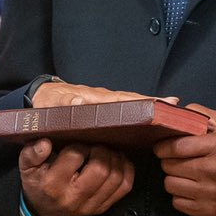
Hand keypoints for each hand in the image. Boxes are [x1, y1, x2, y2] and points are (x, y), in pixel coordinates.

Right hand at [19, 141, 133, 215]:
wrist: (43, 209)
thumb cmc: (38, 182)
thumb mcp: (26, 167)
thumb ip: (32, 153)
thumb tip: (45, 143)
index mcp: (53, 185)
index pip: (75, 156)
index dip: (79, 145)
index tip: (76, 145)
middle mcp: (74, 198)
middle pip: (101, 169)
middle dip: (101, 151)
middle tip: (94, 147)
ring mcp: (91, 205)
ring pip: (116, 176)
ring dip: (115, 159)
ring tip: (105, 152)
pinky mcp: (102, 207)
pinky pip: (125, 187)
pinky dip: (126, 169)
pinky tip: (117, 161)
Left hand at [30, 82, 164, 108]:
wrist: (40, 97)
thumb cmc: (47, 102)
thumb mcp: (50, 105)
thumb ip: (63, 104)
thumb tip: (80, 101)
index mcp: (94, 98)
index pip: (122, 100)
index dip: (141, 103)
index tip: (161, 103)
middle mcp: (103, 98)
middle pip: (132, 100)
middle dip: (153, 103)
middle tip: (175, 105)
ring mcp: (104, 103)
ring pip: (130, 104)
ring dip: (149, 106)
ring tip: (171, 109)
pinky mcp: (102, 109)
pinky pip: (123, 109)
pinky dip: (138, 110)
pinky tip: (150, 117)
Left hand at [153, 106, 215, 215]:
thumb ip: (204, 114)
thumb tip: (178, 111)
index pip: (175, 147)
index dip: (163, 146)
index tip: (162, 147)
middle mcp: (212, 171)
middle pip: (169, 166)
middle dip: (169, 161)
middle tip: (179, 160)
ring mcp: (209, 193)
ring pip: (170, 185)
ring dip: (174, 179)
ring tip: (185, 174)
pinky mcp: (207, 211)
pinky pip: (177, 203)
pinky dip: (180, 196)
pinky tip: (191, 189)